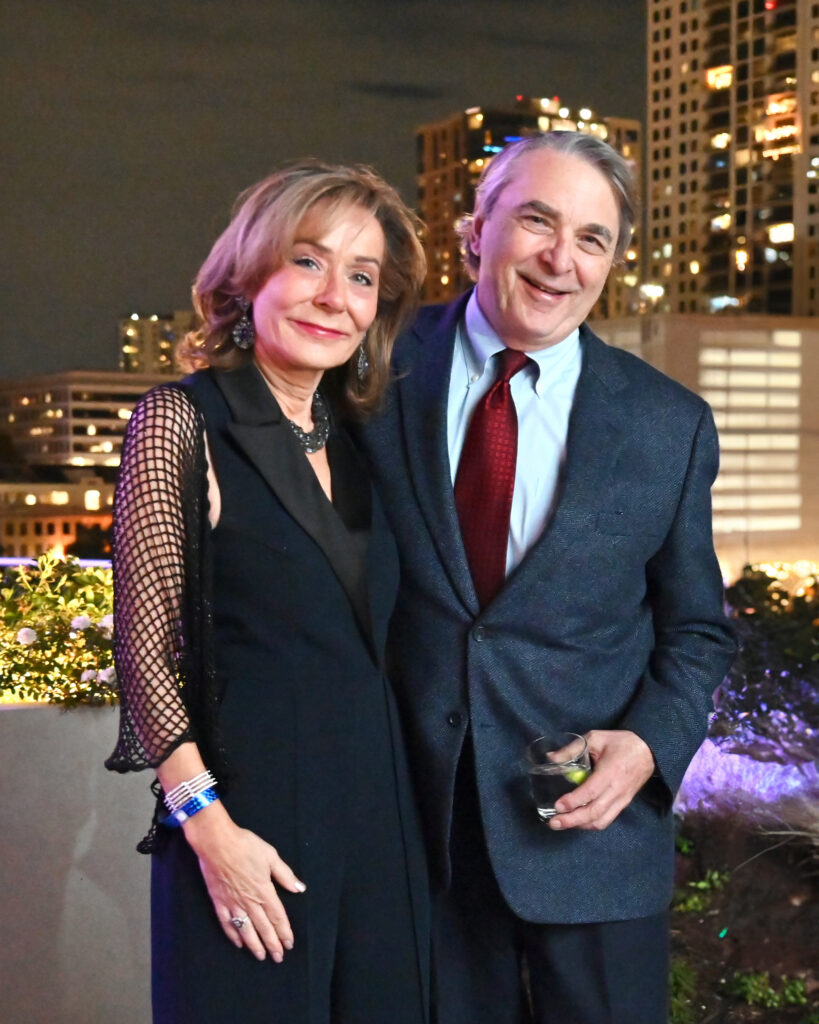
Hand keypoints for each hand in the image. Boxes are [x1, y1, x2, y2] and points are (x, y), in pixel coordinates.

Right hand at [182, 802, 305, 960]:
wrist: (216, 843)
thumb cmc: (245, 846)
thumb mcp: (270, 855)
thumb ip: (284, 874)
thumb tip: (299, 888)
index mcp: (264, 890)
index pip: (277, 916)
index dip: (284, 932)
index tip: (289, 944)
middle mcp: (249, 901)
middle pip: (263, 927)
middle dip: (272, 944)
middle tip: (278, 958)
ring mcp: (232, 903)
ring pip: (246, 930)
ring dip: (255, 944)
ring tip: (261, 956)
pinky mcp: (218, 902)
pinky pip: (227, 923)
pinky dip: (233, 935)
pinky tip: (238, 943)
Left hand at [548, 729, 654, 831]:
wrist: (648, 751)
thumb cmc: (620, 743)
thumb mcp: (595, 738)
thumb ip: (573, 749)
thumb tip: (551, 757)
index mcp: (610, 772)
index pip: (590, 792)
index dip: (573, 801)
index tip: (557, 806)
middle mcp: (616, 790)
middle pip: (594, 812)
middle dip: (572, 820)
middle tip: (553, 823)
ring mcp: (621, 800)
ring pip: (601, 821)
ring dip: (581, 826)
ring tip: (562, 824)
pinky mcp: (623, 804)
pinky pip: (607, 819)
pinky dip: (591, 824)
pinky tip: (578, 821)